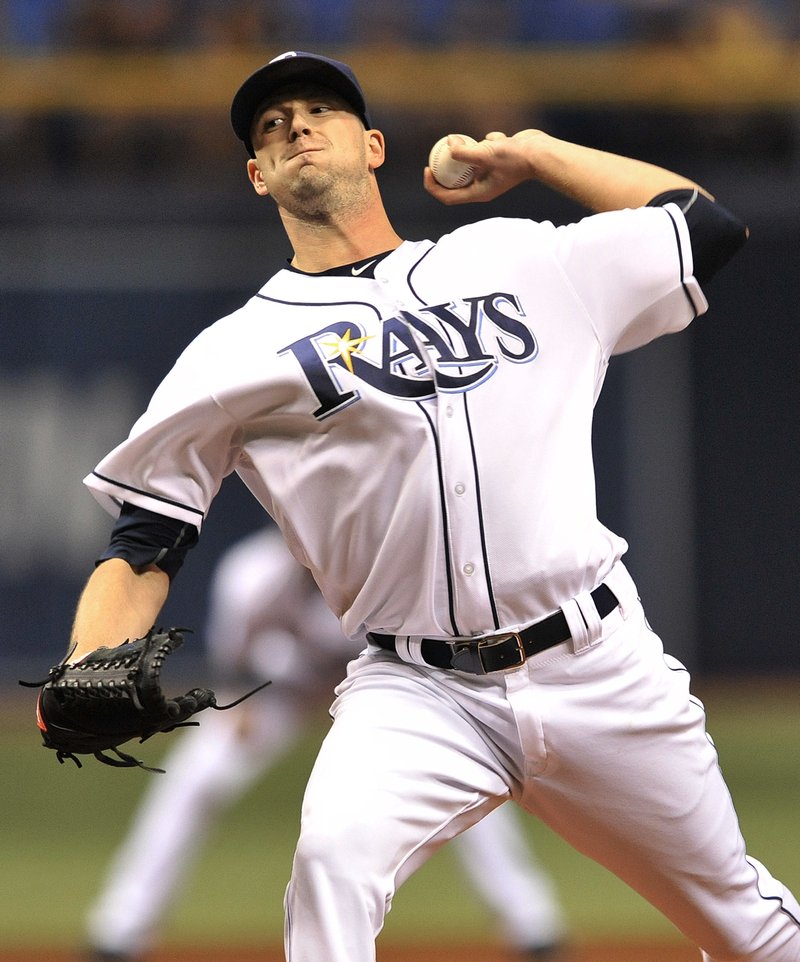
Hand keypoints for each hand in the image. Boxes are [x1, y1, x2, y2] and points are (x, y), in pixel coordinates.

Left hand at [423, 130, 544, 205]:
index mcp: (478, 193)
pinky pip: (484, 150)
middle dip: (444, 169)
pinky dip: (486, 142)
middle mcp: (483, 186)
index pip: (448, 196)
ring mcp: (491, 174)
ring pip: (470, 163)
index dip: (433, 185)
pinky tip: (497, 138)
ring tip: (470, 141)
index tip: (428, 169)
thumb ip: (464, 151)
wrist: (539, 153)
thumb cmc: (514, 157)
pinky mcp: (497, 161)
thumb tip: (448, 143)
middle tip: (435, 153)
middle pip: (455, 182)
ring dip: (468, 152)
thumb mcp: (486, 153)